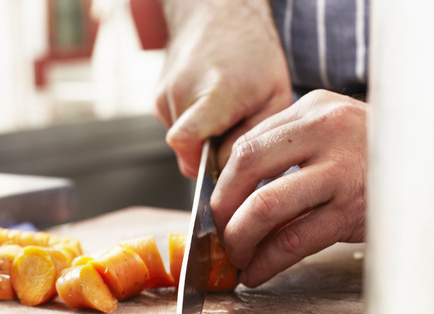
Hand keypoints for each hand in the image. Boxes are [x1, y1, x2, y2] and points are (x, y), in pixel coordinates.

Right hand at [154, 0, 291, 177]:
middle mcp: (180, 92)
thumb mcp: (276, 97)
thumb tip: (228, 176)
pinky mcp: (157, 98)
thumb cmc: (254, 56)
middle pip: (188, 152)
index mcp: (214, 93)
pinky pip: (177, 130)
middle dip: (212, 156)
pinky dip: (195, 128)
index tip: (223, 170)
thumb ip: (254, 140)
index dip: (201, 167)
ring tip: (226, 115)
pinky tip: (211, 108)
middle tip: (236, 135)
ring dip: (205, 141)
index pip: (185, 141)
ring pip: (183, 144)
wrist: (218, 15)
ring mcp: (164, 95)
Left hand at [211, 90, 367, 286]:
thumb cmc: (381, 158)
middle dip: (222, 207)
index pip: (247, 142)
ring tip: (236, 257)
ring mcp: (342, 169)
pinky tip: (258, 272)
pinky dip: (268, 261)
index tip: (218, 208)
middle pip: (246, 164)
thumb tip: (238, 193)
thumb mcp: (337, 134)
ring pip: (266, 205)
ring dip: (240, 237)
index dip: (223, 181)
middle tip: (218, 234)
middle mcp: (326, 129)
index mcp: (315, 108)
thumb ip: (293, 149)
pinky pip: (294, 239)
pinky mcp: (353, 209)